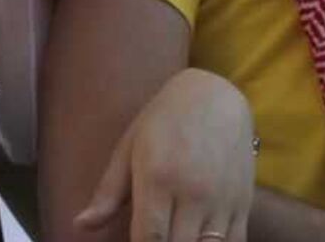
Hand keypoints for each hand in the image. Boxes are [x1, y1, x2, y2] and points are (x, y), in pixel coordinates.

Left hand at [74, 69, 254, 241]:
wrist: (216, 97)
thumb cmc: (163, 120)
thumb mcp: (128, 149)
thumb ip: (107, 193)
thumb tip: (80, 225)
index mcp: (159, 179)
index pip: (148, 238)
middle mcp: (194, 194)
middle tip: (151, 237)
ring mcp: (223, 201)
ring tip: (171, 235)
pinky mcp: (244, 204)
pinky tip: (198, 240)